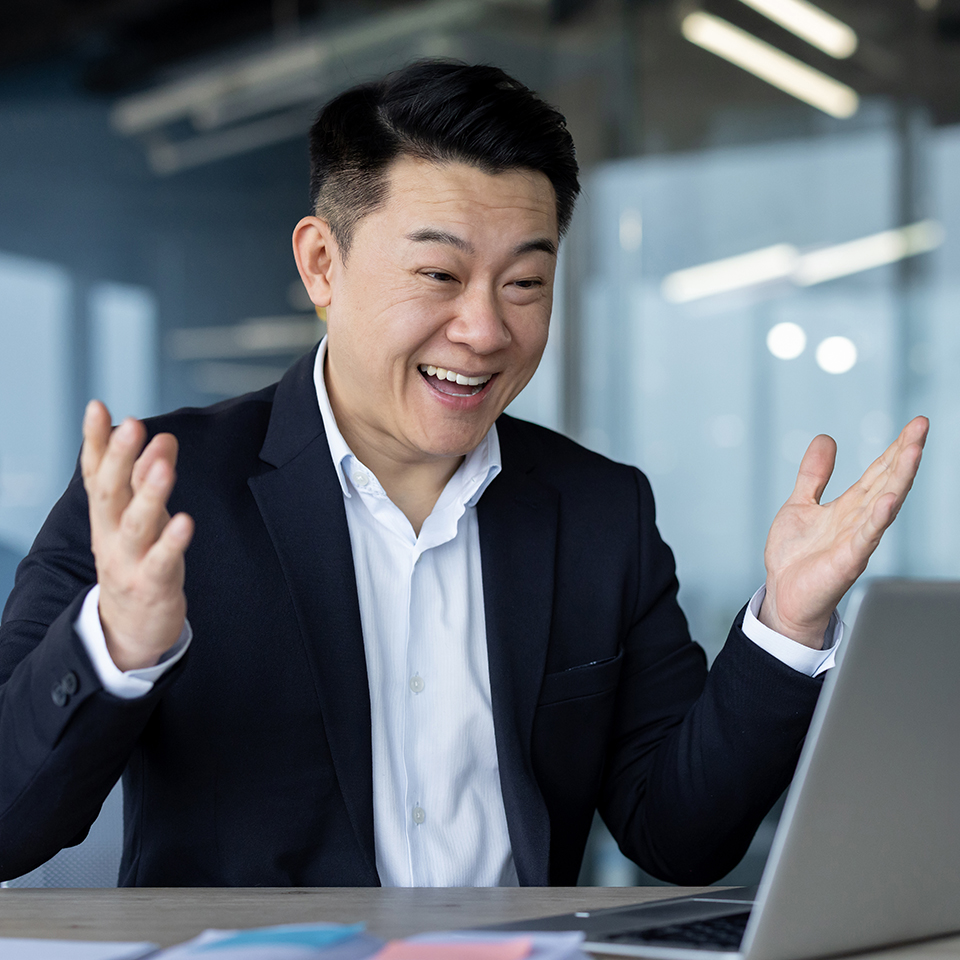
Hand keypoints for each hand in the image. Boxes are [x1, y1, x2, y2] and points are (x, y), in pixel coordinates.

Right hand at [81, 400, 193, 670]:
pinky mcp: (152, 586)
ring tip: (162, 466)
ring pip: (135, 525)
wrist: (128, 629)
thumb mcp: (140, 516)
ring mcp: (129, 562)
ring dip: (148, 494)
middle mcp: (110, 535)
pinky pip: (161, 562)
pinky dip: (172, 542)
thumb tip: (163, 436)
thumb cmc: (138, 560)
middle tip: (132, 425)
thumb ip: (147, 478)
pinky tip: (186, 521)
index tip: (97, 406)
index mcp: (106, 515)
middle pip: (109, 493)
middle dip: (119, 458)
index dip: (94, 441)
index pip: (96, 473)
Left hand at [760, 416, 928, 647]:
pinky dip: (878, 519)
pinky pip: (866, 537)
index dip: (896, 447)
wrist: (783, 596)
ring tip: (914, 450)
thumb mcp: (800, 504)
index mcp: (849, 506)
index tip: (916, 423)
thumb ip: (814, 475)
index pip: (878, 471)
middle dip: (905, 454)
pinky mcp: (847, 561)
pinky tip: (888, 500)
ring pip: (884, 504)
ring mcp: (856, 540)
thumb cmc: (795, 557)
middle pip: (887, 481)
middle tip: (922, 427)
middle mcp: (858, 520)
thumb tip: (826, 439)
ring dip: (899, 478)